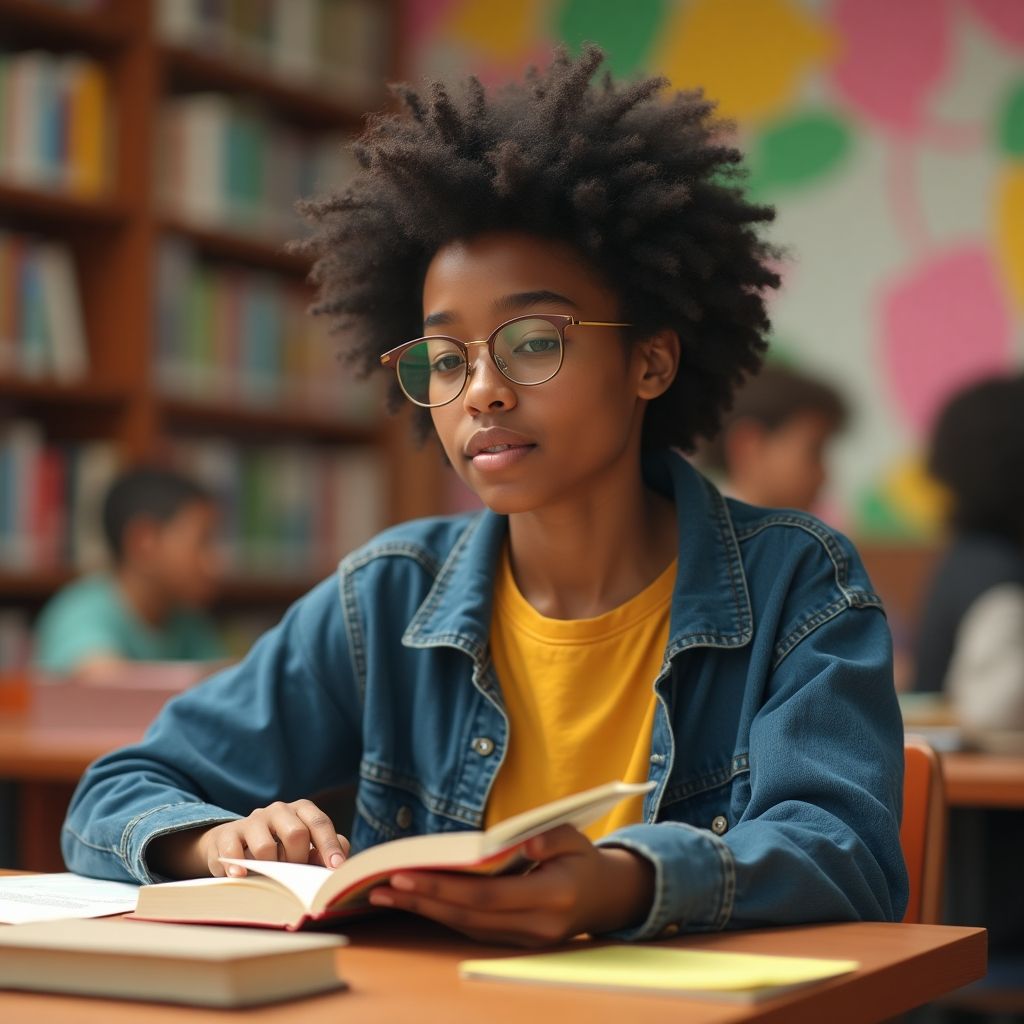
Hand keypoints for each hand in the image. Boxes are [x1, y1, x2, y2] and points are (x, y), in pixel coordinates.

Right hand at [148, 800, 349, 878]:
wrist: (235, 845)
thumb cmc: (280, 849)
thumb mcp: (305, 847)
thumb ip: (324, 852)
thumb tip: (338, 865)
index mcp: (301, 810)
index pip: (319, 822)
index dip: (329, 845)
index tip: (336, 868)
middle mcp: (278, 810)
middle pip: (296, 833)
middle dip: (298, 859)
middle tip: (295, 874)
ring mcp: (252, 820)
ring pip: (265, 846)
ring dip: (270, 868)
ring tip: (268, 875)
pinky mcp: (227, 835)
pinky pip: (232, 850)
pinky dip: (237, 866)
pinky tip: (240, 875)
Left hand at [366, 824, 653, 946]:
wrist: (607, 897)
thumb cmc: (584, 860)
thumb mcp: (575, 837)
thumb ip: (552, 838)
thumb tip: (525, 843)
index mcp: (552, 897)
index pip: (487, 896)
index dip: (444, 888)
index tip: (406, 875)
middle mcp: (536, 926)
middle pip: (469, 917)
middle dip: (422, 902)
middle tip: (381, 888)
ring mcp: (526, 940)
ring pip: (466, 928)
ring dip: (426, 912)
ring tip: (388, 896)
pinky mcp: (516, 943)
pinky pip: (473, 930)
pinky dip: (443, 916)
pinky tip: (418, 902)